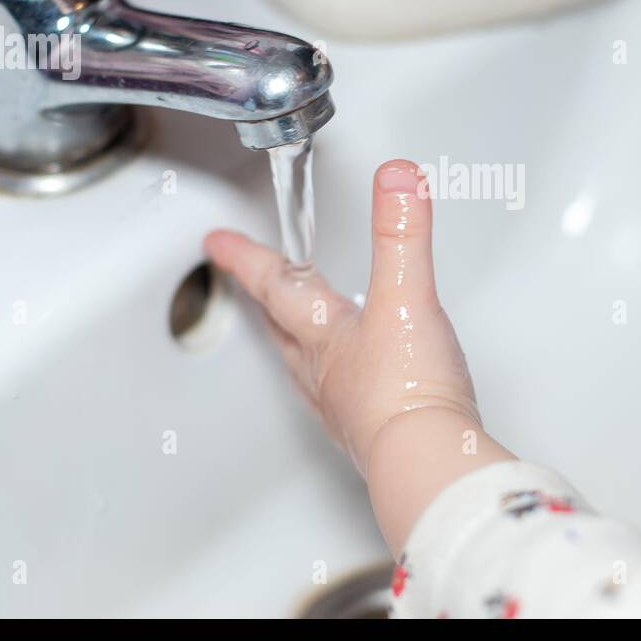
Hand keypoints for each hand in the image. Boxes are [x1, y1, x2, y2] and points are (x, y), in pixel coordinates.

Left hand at [205, 160, 479, 474]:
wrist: (425, 462)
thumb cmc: (408, 392)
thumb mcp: (407, 297)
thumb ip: (401, 235)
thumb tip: (394, 179)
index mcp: (324, 333)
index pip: (275, 284)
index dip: (246, 257)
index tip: (215, 243)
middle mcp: (324, 371)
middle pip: (282, 329)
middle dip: (266, 302)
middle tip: (254, 287)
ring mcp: (344, 406)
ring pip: (308, 368)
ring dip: (300, 345)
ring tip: (304, 335)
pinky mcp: (373, 433)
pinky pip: (344, 400)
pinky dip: (343, 383)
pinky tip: (363, 386)